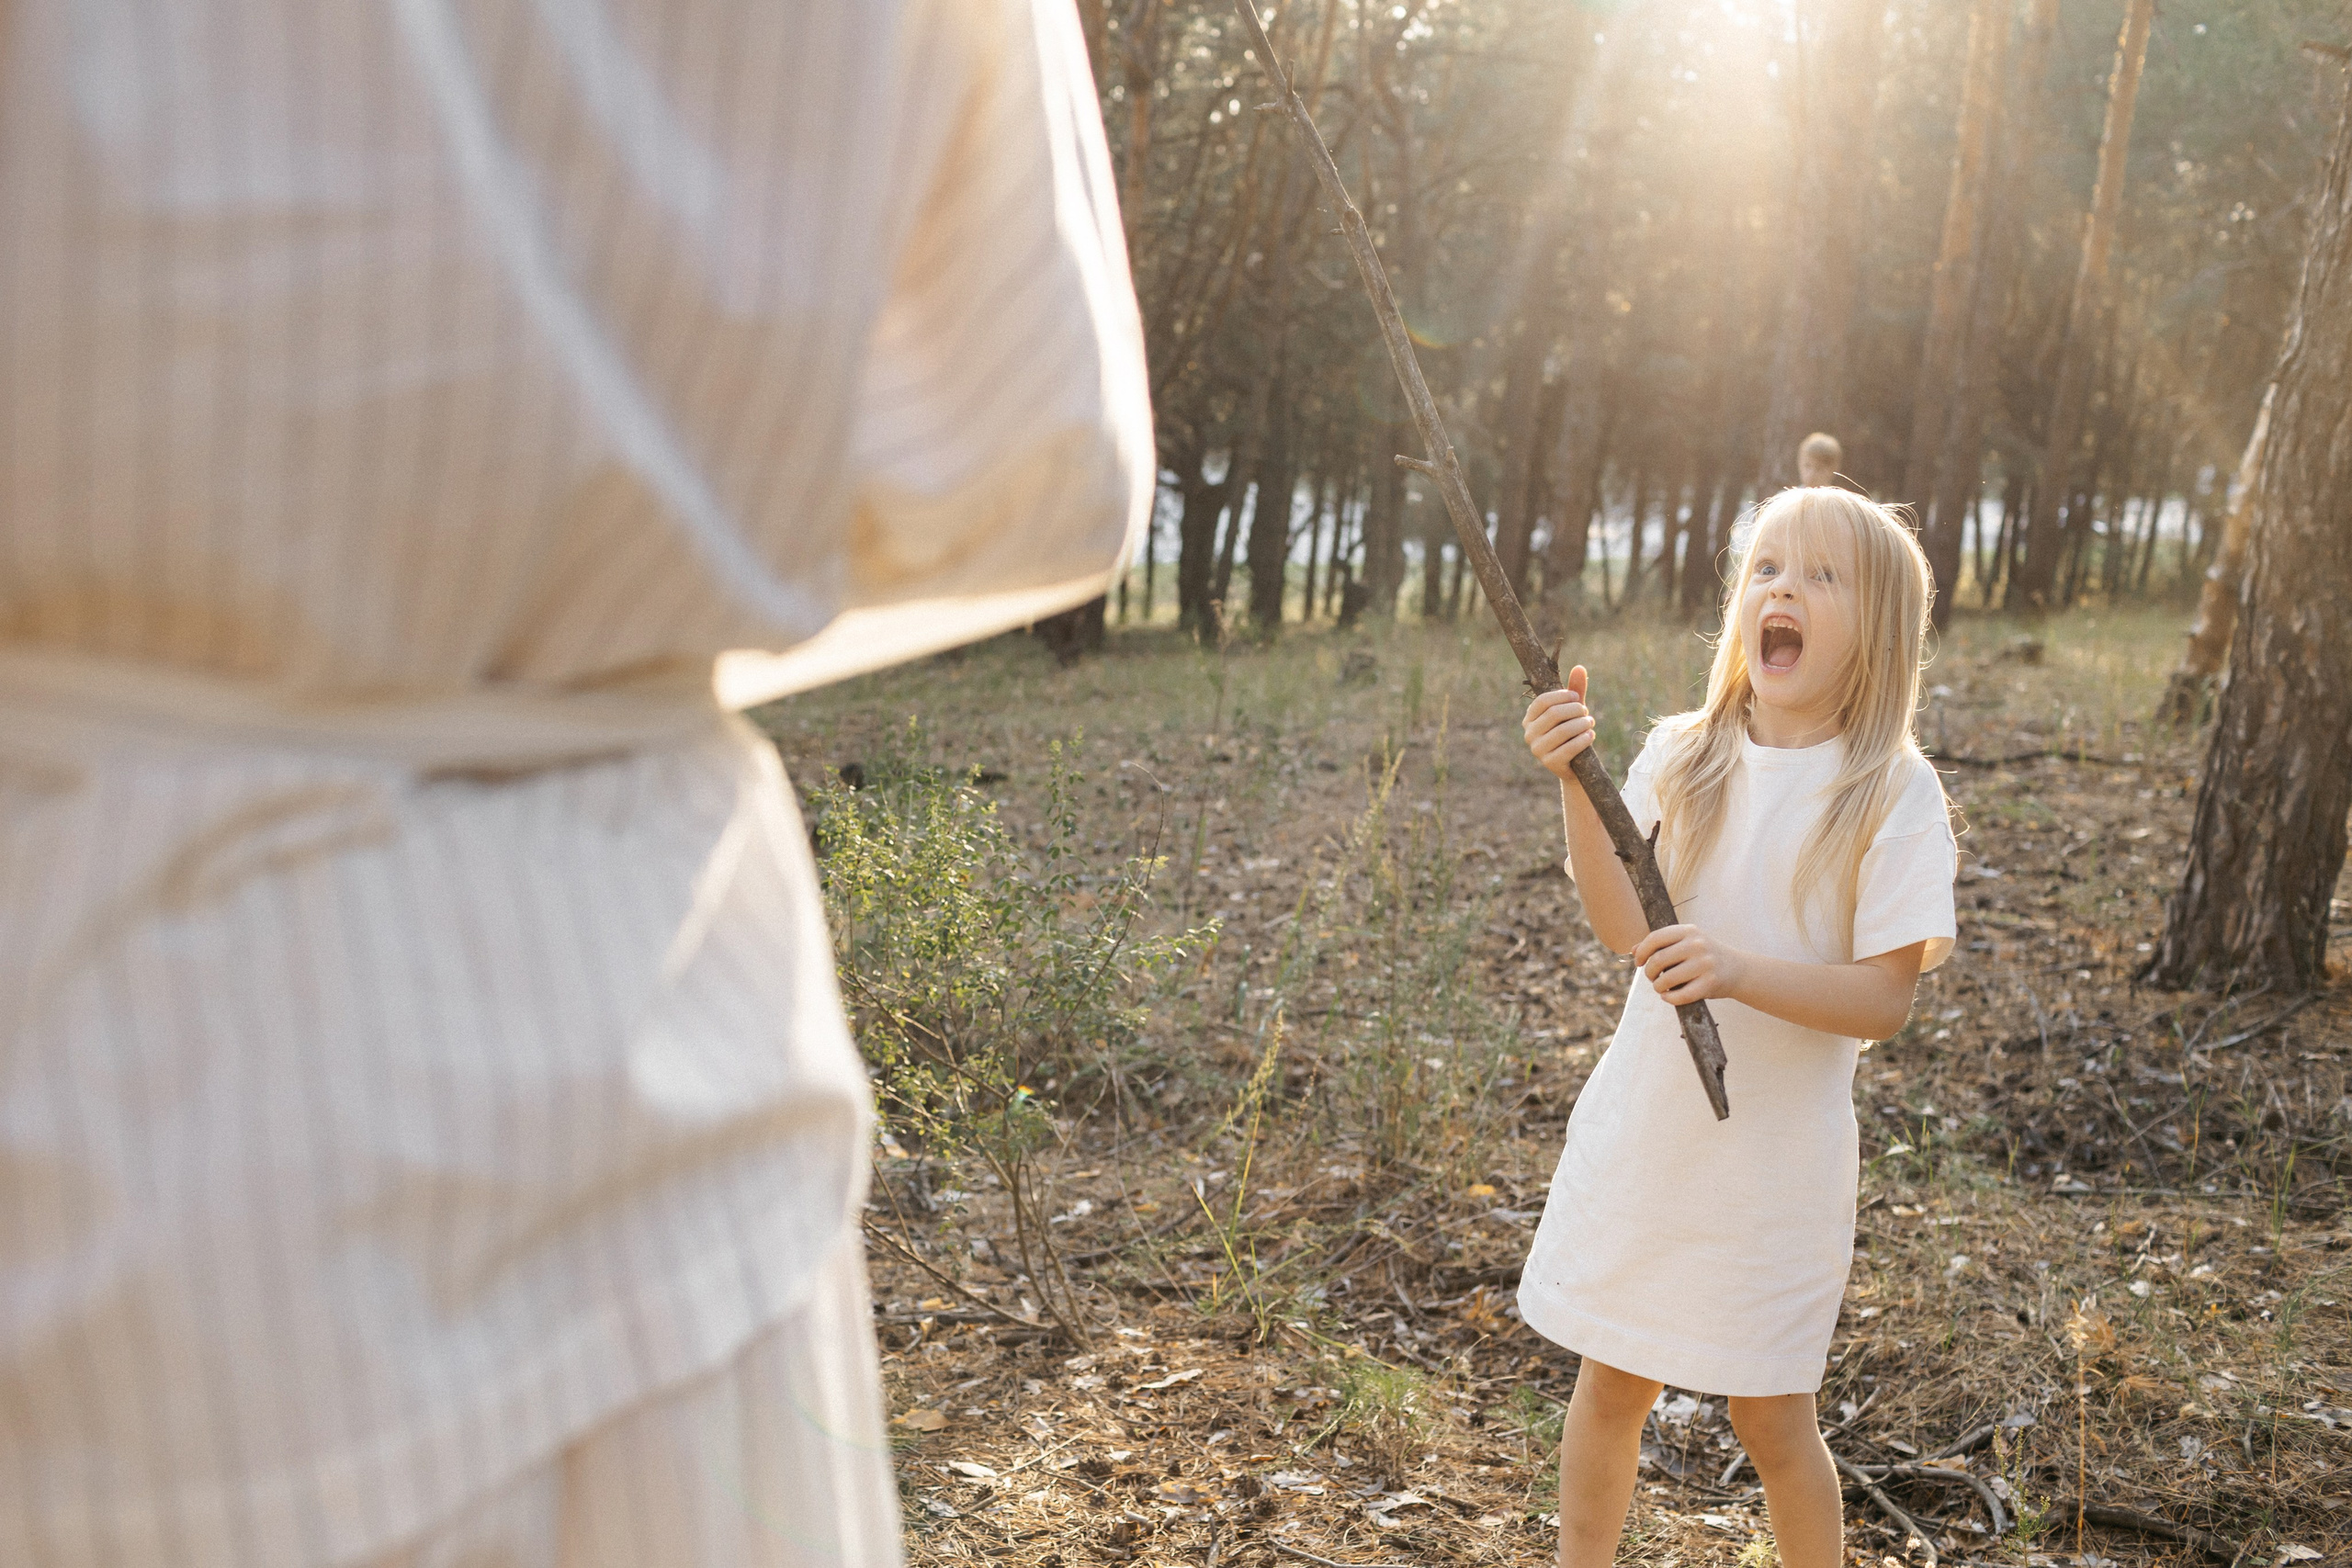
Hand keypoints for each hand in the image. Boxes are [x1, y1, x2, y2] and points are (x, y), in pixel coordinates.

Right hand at [1523, 665, 1596, 782]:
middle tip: (1586, 712)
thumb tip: (1580, 667)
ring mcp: (1538, 750)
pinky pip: (1569, 748)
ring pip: (1563, 730)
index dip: (1563, 696)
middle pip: (1554, 714)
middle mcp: (1529, 734)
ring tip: (1590, 722)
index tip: (1578, 698)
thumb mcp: (1572, 711)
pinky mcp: (1550, 763)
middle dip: (1575, 710)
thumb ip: (1575, 690)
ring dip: (1582, 724)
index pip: (1543, 701)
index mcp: (1529, 718)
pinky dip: (1583, 739)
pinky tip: (1590, 735)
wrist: (1574, 765)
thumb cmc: (1571, 732)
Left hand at [1631, 923, 1743, 1006]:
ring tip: (1661, 986)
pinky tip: (1668, 996)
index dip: (1642, 952)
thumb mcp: (1686, 942)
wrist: (1737, 970)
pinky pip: (1679, 995)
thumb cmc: (1704, 956)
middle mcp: (1697, 945)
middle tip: (1653, 977)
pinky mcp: (1710, 984)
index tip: (1639, 962)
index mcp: (1688, 931)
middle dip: (1649, 972)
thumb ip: (1660, 943)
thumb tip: (1633, 950)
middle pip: (1658, 960)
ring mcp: (1705, 964)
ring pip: (1666, 979)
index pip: (1655, 938)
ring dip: (1658, 986)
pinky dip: (1668, 998)